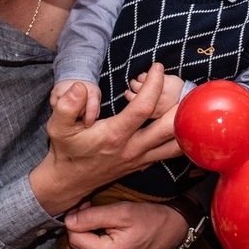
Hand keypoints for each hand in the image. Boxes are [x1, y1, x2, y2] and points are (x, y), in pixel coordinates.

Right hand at [29, 64, 181, 216]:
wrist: (69, 181)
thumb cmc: (65, 151)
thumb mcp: (56, 127)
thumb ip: (66, 106)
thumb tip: (79, 88)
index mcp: (114, 135)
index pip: (143, 108)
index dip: (154, 86)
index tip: (158, 68)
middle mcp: (133, 148)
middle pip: (170, 128)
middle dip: (182, 106)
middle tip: (188, 85)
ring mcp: (141, 158)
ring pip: (176, 144)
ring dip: (187, 125)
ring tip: (191, 103)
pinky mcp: (144, 163)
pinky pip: (170, 152)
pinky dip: (181, 138)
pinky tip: (183, 123)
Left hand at [63, 199, 188, 248]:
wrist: (173, 229)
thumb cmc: (150, 217)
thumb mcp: (121, 211)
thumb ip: (91, 216)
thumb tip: (68, 221)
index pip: (75, 239)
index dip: (75, 220)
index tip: (83, 206)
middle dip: (77, 229)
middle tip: (86, 210)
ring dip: (79, 242)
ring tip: (87, 225)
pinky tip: (83, 248)